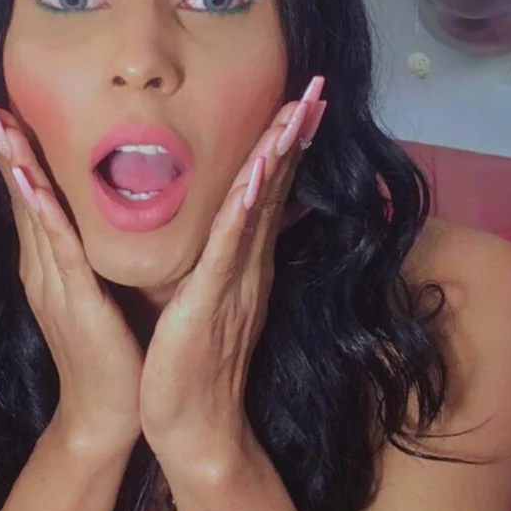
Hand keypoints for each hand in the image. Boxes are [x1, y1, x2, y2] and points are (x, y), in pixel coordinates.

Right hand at [0, 87, 144, 450]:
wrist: (106, 409)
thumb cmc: (108, 343)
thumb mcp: (92, 280)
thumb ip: (83, 243)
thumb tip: (90, 203)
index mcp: (47, 255)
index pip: (25, 188)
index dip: (11, 144)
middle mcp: (40, 262)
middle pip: (17, 190)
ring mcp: (52, 280)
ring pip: (30, 210)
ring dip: (12, 162)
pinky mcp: (76, 300)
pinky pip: (59, 249)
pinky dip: (42, 214)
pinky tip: (30, 183)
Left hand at [139, 76, 326, 469]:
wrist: (193, 424)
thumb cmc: (193, 357)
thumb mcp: (214, 295)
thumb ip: (228, 257)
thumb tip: (233, 222)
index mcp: (243, 258)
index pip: (269, 187)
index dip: (287, 141)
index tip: (302, 99)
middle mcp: (248, 262)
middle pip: (275, 186)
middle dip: (295, 134)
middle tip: (317, 87)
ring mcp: (235, 280)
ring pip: (260, 205)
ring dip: (279, 155)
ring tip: (297, 111)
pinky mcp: (212, 301)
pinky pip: (231, 247)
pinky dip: (246, 207)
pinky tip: (258, 173)